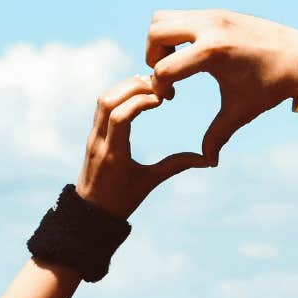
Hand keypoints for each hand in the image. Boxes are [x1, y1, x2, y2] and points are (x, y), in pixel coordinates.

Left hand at [76, 74, 209, 219]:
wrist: (90, 213)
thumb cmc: (122, 201)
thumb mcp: (150, 183)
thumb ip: (176, 166)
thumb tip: (207, 160)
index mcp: (113, 154)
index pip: (120, 116)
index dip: (140, 101)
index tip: (162, 99)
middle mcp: (99, 141)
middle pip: (107, 101)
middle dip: (133, 88)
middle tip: (158, 87)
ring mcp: (93, 136)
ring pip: (102, 100)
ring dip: (125, 87)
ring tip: (149, 85)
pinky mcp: (93, 134)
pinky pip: (102, 106)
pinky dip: (118, 94)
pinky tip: (137, 93)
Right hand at [145, 9, 297, 163]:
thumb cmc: (271, 87)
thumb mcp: (241, 112)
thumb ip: (217, 136)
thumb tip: (209, 161)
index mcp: (213, 51)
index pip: (164, 68)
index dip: (159, 87)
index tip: (171, 99)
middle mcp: (211, 26)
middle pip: (156, 31)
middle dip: (152, 56)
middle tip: (166, 76)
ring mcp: (215, 15)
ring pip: (163, 18)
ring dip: (161, 42)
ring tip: (175, 63)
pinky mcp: (219, 13)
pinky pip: (182, 17)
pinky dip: (176, 34)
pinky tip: (192, 56)